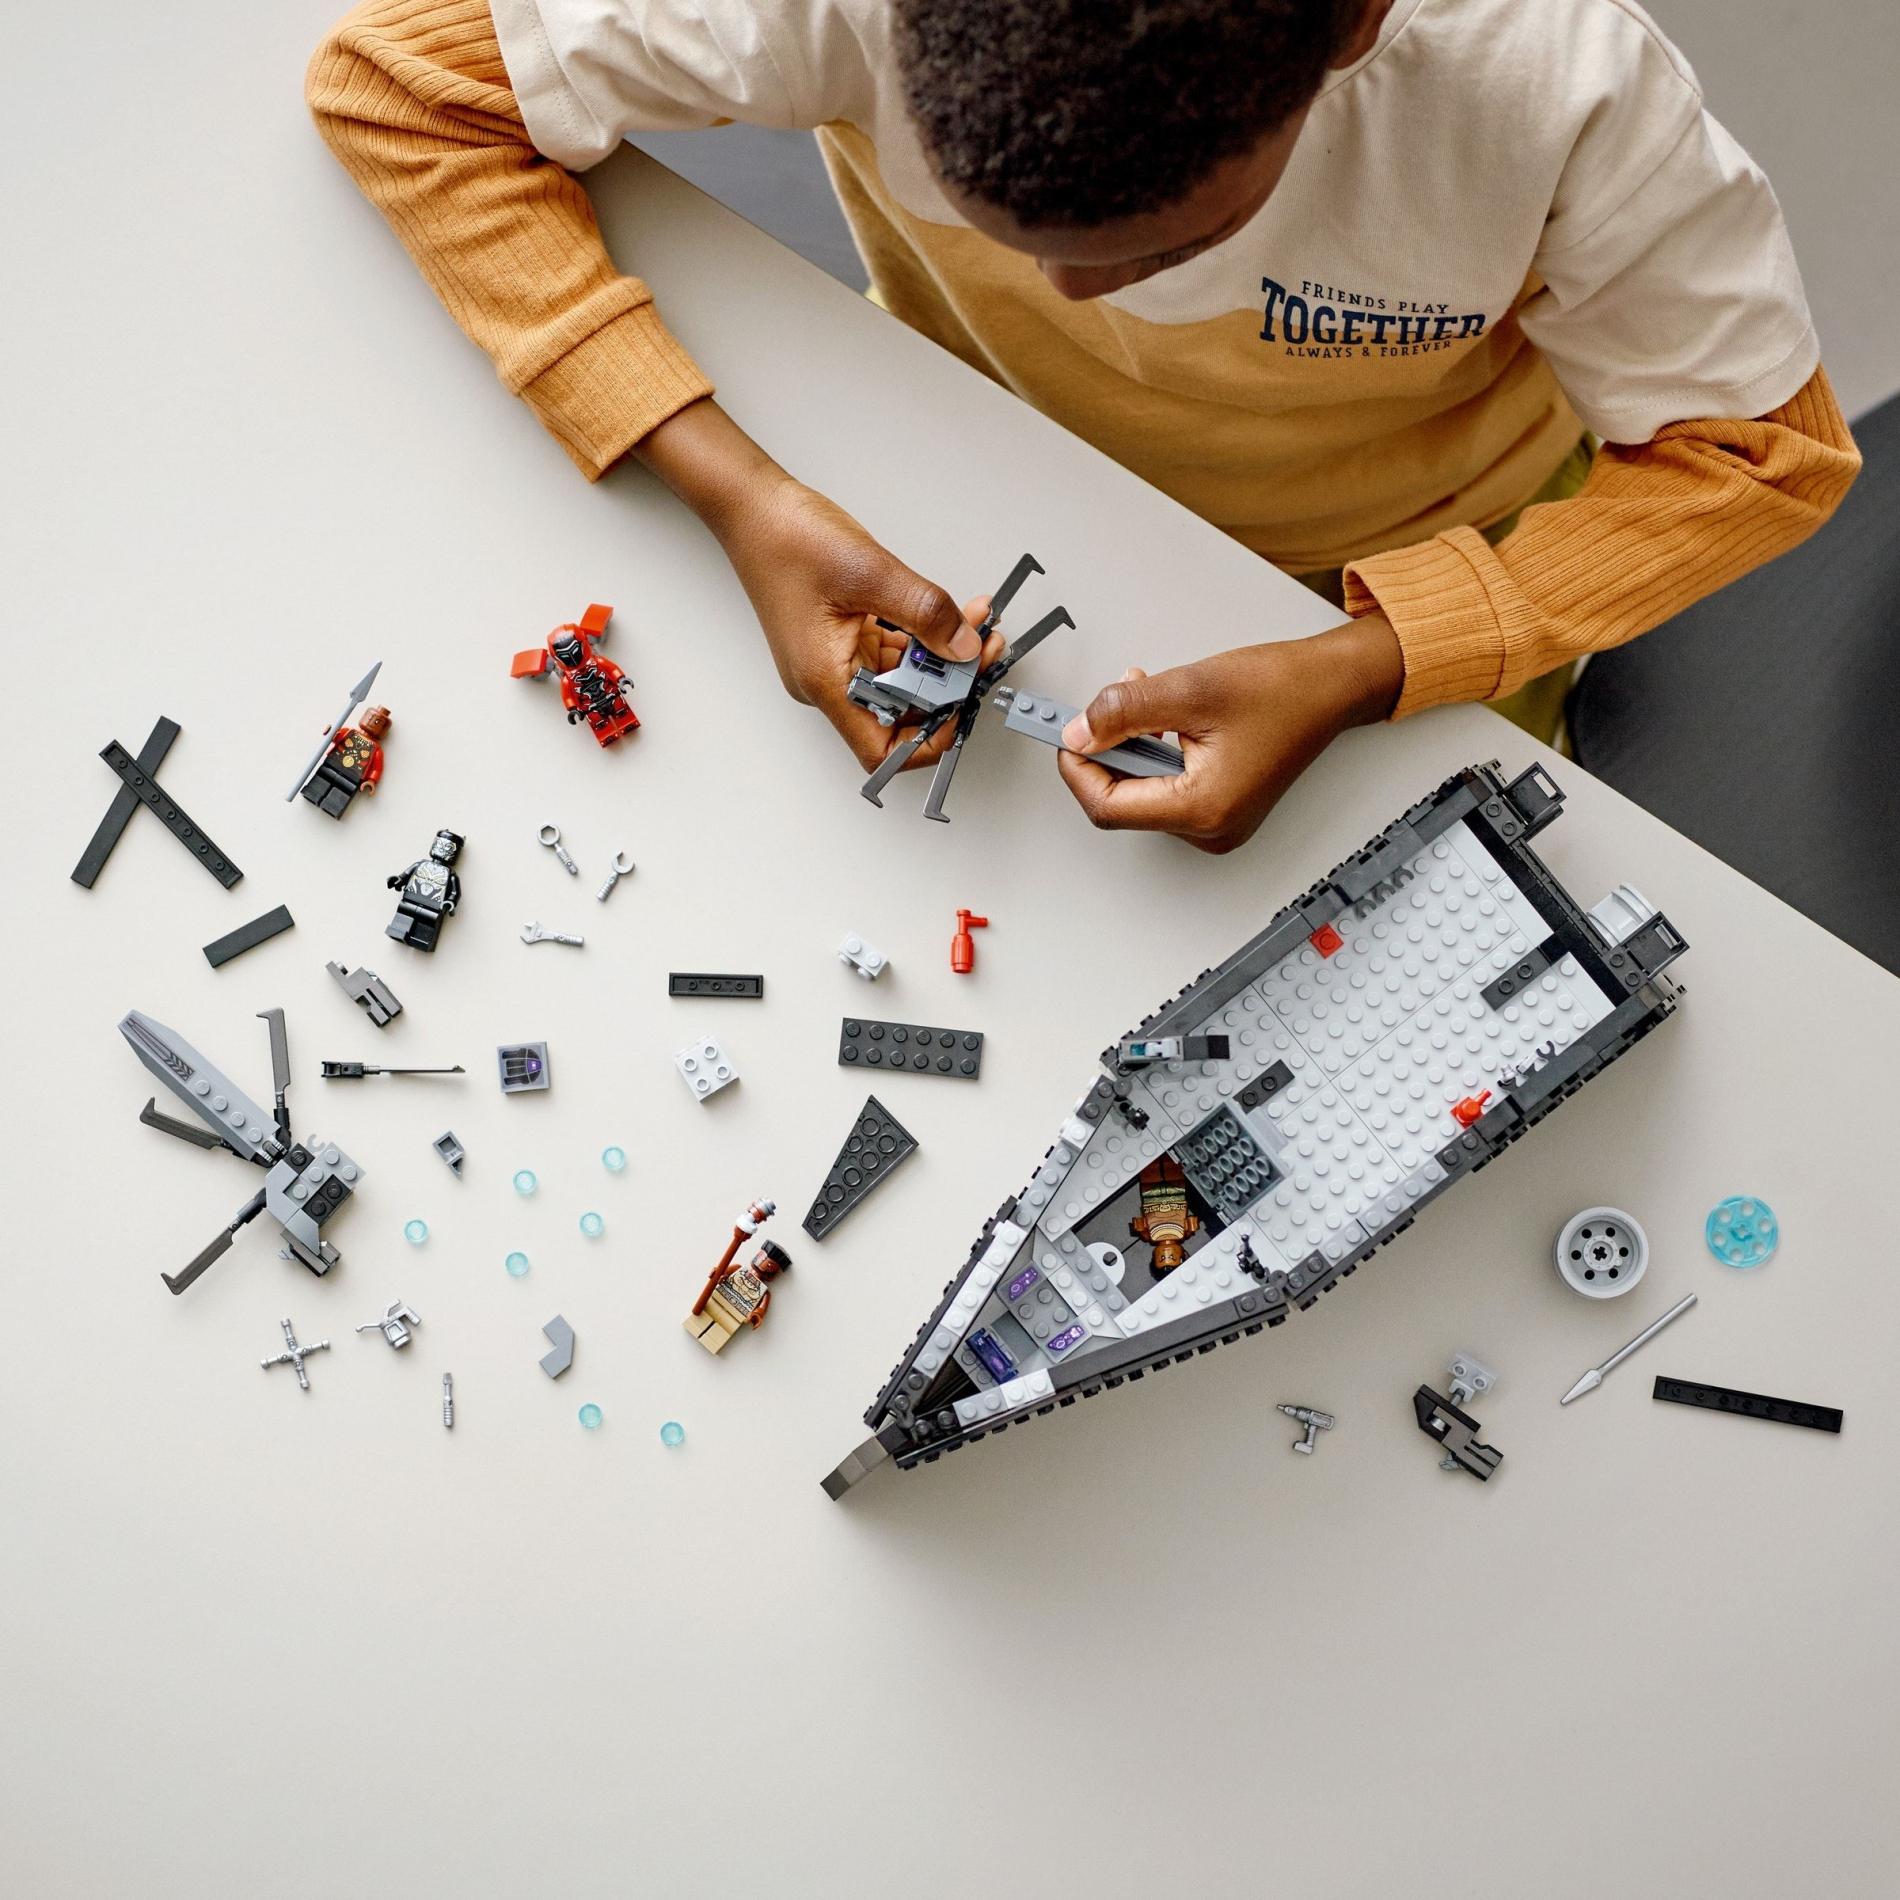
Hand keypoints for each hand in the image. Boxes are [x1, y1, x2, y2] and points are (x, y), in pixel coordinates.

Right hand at [632, 398, 986, 771]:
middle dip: (948, 686)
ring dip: (940, 659)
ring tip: (974, 624)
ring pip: (901, 681)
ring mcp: (835, 661)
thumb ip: (925, 612)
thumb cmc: (785, 540)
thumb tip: (965, 646)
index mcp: (824, 679)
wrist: (754, 510)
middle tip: (983, 651)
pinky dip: (922, 640)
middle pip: (899, 712)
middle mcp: (828, 680)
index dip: (927, 740)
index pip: (880, 748)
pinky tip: (948, 617)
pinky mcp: (842, 640)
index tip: (963, 707)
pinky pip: (892, 654)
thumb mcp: (869, 572)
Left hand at [1055, 615, 1404, 853]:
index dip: (1076, 768)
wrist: (1333, 687)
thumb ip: (1123, 712)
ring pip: (1142, 790)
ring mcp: (1217, 822)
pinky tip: (1161, 717)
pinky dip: (1152, 751)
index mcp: (1203, 809)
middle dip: (1105, 748)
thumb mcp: (1189, 689)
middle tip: (1100, 705)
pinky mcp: (1221, 806)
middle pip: (1121, 800)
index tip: (1063, 733)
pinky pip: (1166, 786)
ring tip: (1144, 698)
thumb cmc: (1282, 689)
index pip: (1107, 806)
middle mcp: (1210, 829)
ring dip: (1129, 744)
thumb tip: (1079, 732)